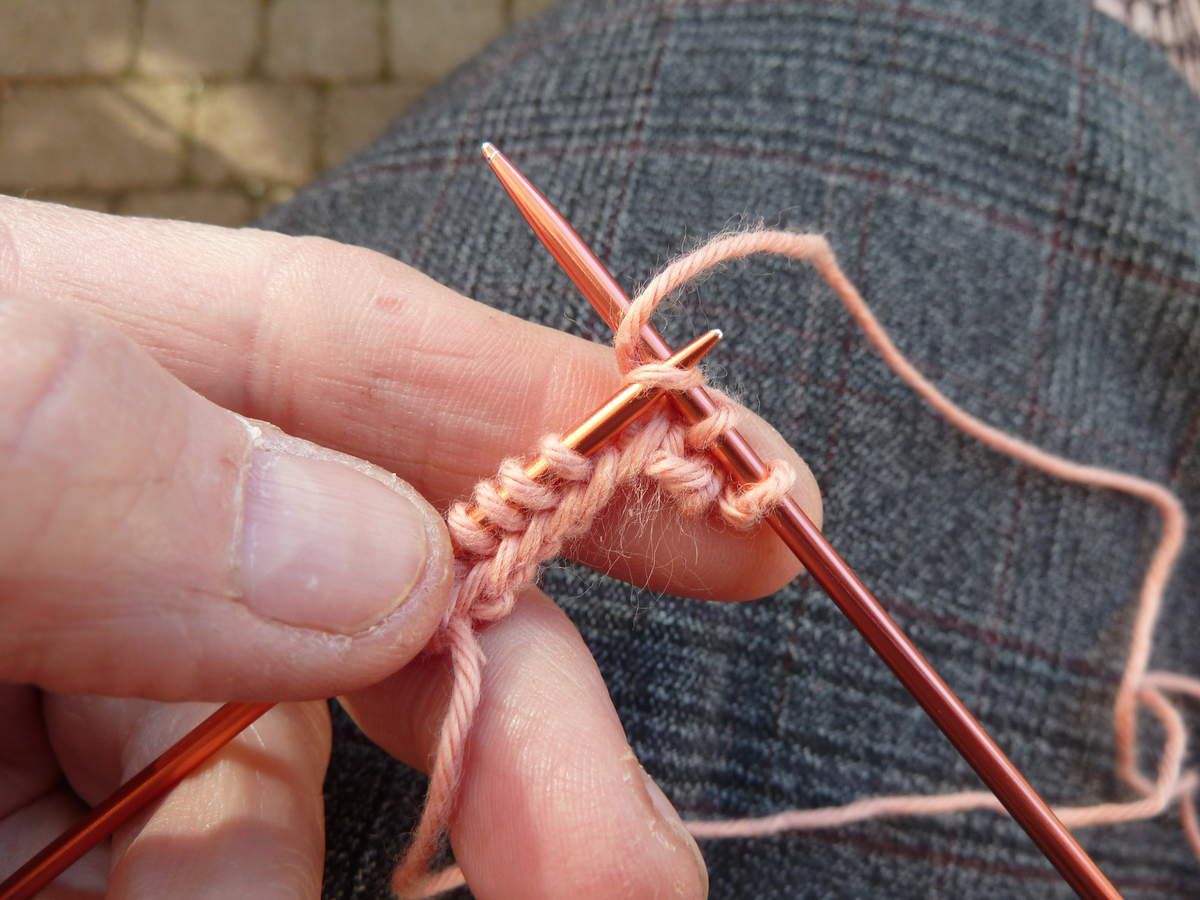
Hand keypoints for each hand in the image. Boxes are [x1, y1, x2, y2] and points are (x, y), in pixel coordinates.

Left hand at [0, 198, 821, 897]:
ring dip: (340, 856)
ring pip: (281, 765)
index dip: (545, 401)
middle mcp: (79, 528)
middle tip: (625, 859)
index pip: (334, 347)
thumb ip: (89, 461)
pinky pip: (191, 873)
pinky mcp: (31, 844)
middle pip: (355, 580)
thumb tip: (384, 560)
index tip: (738, 479)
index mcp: (49, 376)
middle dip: (516, 699)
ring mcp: (48, 696)